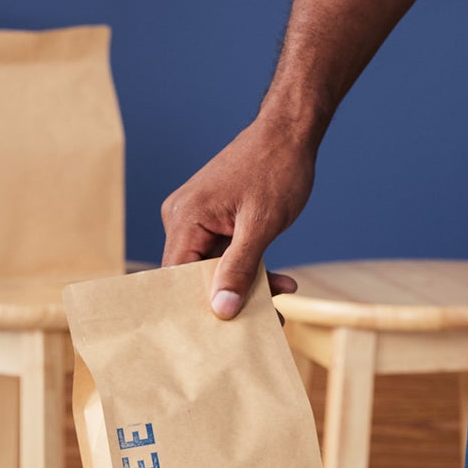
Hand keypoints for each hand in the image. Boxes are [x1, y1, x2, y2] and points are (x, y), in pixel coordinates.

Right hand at [161, 113, 316, 318]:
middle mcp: (182, 219)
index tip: (222, 336)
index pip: (177, 278)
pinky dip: (250, 267)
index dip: (196, 309)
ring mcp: (198, 218)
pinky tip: (279, 283)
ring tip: (281, 303)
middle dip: (230, 299)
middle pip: (195, 276)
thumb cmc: (277, 168)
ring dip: (247, 284)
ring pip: (215, 268)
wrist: (290, 130)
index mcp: (184, 218)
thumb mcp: (262, 223)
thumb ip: (241, 267)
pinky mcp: (215, 219)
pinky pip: (225, 254)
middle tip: (264, 323)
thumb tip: (221, 310)